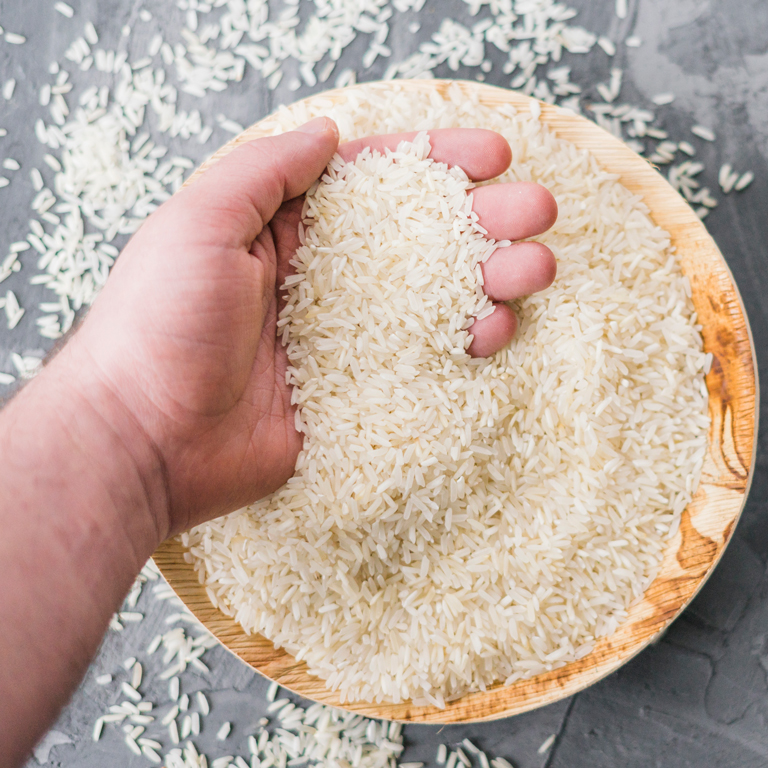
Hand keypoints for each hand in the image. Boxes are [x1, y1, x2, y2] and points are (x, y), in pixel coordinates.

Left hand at [53, 117, 556, 536]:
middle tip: (536, 213)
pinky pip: (424, 359)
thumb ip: (265, 173)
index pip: (374, 183)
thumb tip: (325, 133)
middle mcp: (321, 278)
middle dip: (483, 219)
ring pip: (434, 297)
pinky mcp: (356, 390)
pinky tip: (495, 328)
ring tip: (535, 269)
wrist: (145, 440)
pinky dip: (466, 341)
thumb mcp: (199, 224)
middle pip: (419, 237)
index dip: (435, 164)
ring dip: (491, 278)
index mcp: (285, 231)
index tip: (491, 157)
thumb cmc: (159, 326)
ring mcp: (343, 337)